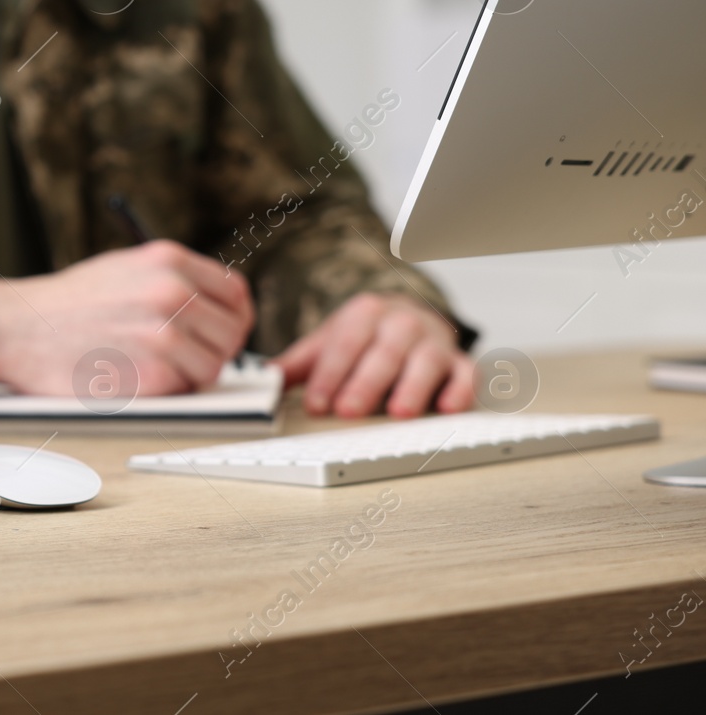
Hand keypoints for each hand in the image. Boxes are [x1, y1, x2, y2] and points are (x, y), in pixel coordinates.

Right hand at [0, 240, 254, 395]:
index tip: (223, 331)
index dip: (234, 316)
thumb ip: (174, 279)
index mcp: (168, 260)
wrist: (18, 327)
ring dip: (194, 374)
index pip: (236, 292)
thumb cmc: (67, 303)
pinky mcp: (152, 376)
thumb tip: (217, 307)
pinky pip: (186, 390)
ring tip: (159, 368)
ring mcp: (163, 335)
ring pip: (214, 366)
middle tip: (191, 357)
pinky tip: (139, 378)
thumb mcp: (125, 268)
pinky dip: (170, 391)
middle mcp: (171, 292)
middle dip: (217, 349)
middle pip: (233, 331)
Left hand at [273, 293, 472, 417]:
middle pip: (383, 352)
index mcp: (364, 313)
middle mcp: (401, 322)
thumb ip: (298, 363)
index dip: (329, 374)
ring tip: (397, 413)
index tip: (316, 403)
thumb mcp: (328, 342)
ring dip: (412, 387)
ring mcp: (432, 340)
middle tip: (348, 411)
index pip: (344, 344)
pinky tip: (447, 408)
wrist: (408, 316)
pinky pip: (464, 372)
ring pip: (425, 361)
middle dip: (365, 383)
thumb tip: (262, 380)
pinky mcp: (458, 360)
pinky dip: (459, 390)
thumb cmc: (364, 335)